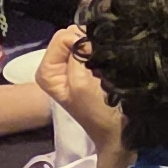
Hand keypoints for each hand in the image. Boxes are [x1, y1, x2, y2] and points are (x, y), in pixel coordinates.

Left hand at [35, 26, 121, 151]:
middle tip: (103, 62)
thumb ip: (77, 54)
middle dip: (88, 43)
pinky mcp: (90, 65)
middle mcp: (58, 64)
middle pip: (71, 35)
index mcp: (47, 71)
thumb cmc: (99, 112)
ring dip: (98, 46)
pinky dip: (104, 48)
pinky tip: (112, 58)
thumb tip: (86, 35)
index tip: (95, 60)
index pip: (61, 38)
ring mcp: (74, 64)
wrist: (120, 132)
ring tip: (109, 62)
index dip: (80, 43)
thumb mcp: (81, 83)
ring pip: (84, 39)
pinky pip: (95, 46)